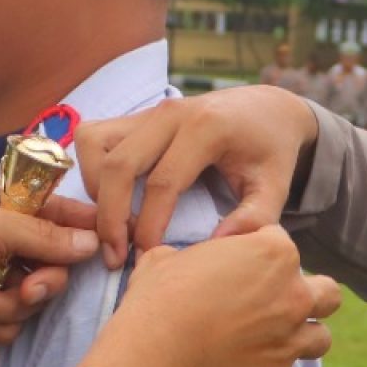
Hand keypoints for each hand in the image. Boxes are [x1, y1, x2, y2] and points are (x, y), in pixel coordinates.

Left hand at [0, 182, 97, 362]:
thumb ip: (45, 235)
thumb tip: (93, 242)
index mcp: (5, 204)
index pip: (59, 212)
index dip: (82, 231)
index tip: (104, 249)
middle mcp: (4, 239)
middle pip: (55, 266)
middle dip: (41, 285)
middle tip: (27, 292)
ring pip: (34, 301)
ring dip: (6, 306)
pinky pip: (14, 325)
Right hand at [75, 87, 318, 266]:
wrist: (265, 109)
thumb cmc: (270, 151)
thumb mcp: (275, 185)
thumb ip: (255, 218)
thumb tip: (218, 245)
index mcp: (206, 127)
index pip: (163, 181)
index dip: (150, 224)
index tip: (148, 256)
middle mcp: (170, 113)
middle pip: (119, 164)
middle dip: (110, 216)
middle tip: (114, 257)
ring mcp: (148, 111)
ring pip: (94, 145)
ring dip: (93, 190)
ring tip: (110, 227)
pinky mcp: (134, 116)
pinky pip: (94, 138)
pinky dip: (91, 170)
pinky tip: (109, 200)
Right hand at [79, 226, 336, 366]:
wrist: (157, 355)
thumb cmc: (161, 298)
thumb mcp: (168, 258)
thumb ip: (193, 258)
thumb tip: (182, 265)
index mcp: (274, 254)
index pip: (280, 241)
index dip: (256, 251)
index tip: (236, 264)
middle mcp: (294, 295)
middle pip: (327, 293)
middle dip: (309, 295)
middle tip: (277, 302)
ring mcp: (289, 340)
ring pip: (321, 338)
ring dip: (301, 336)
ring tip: (271, 339)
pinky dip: (267, 366)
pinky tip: (238, 365)